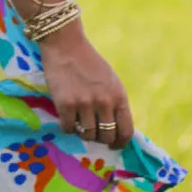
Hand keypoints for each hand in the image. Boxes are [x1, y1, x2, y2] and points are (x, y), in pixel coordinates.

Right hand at [40, 22, 134, 148]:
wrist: (65, 45)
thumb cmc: (89, 62)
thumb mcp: (110, 81)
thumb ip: (115, 103)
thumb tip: (116, 130)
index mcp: (119, 96)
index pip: (126, 131)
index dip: (120, 143)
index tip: (113, 146)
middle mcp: (104, 102)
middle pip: (106, 137)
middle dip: (99, 138)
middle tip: (92, 132)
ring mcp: (85, 104)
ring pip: (87, 135)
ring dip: (82, 132)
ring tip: (78, 121)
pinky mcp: (66, 105)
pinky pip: (68, 128)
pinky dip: (67, 126)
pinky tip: (66, 115)